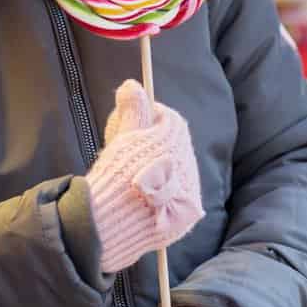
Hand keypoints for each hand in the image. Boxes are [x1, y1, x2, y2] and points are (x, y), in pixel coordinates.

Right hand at [86, 79, 203, 272]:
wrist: (114, 222)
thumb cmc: (116, 172)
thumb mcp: (122, 135)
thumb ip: (132, 109)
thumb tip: (132, 84)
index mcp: (176, 139)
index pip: (169, 118)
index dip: (149, 116)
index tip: (132, 121)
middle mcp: (190, 164)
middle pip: (175, 145)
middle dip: (155, 142)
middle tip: (130, 149)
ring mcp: (192, 192)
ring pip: (178, 171)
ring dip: (162, 167)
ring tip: (137, 175)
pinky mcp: (188, 216)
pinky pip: (180, 196)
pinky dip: (166, 191)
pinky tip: (147, 195)